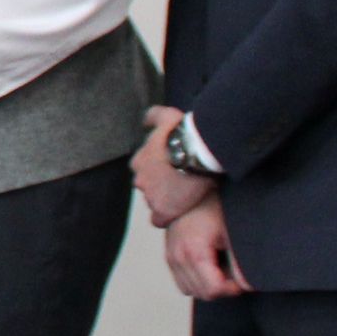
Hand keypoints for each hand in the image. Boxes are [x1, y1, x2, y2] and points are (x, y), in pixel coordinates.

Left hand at [133, 105, 212, 224]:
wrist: (196, 152)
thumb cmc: (183, 133)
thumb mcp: (166, 117)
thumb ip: (153, 116)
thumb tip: (145, 120)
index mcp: (140, 160)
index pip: (143, 169)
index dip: (158, 170)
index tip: (171, 169)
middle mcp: (140, 179)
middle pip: (148, 186)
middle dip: (160, 185)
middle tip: (181, 182)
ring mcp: (150, 195)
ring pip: (154, 201)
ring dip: (167, 199)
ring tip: (186, 195)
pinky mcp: (163, 210)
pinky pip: (159, 219)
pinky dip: (167, 217)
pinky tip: (178, 213)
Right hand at [162, 192, 249, 298]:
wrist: (193, 184)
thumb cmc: (215, 205)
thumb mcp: (233, 234)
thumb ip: (241, 264)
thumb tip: (249, 286)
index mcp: (193, 252)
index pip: (212, 290)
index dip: (231, 289)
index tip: (241, 277)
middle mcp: (176, 256)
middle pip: (201, 292)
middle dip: (221, 287)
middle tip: (234, 272)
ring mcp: (169, 255)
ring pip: (189, 289)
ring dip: (207, 284)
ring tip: (221, 266)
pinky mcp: (168, 253)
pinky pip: (181, 279)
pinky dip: (195, 278)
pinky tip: (209, 262)